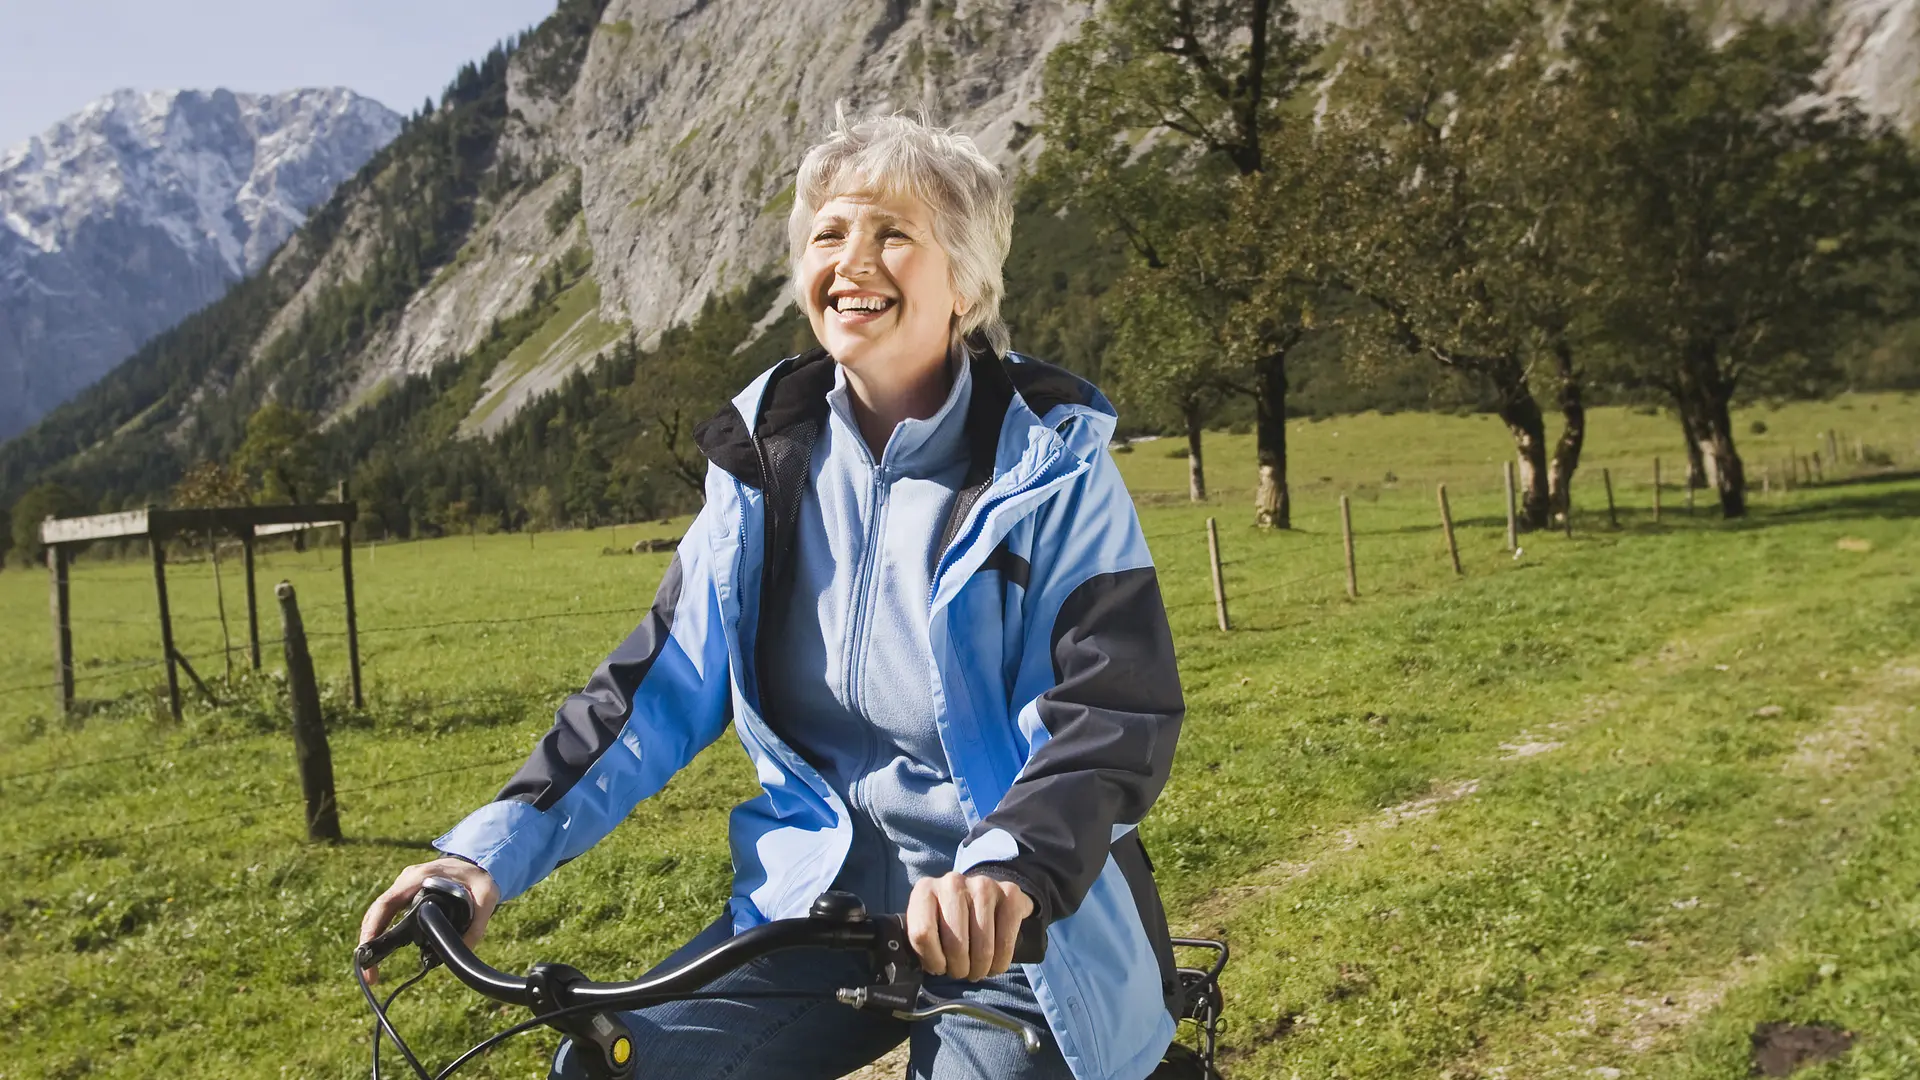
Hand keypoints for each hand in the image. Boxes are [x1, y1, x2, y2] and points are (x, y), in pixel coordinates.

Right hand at [357, 856, 499, 982]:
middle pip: (377, 912)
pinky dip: (381, 934)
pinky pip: (387, 915)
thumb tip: (462, 953)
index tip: (366, 949)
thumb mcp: (486, 896)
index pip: (387, 902)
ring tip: (372, 971)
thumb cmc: (479, 877)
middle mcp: (406, 881)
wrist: (478, 861)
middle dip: (368, 941)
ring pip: (379, 915)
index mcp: (419, 877)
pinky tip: (379, 955)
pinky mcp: (406, 896)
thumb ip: (477, 924)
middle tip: (370, 974)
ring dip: (372, 940)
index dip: (373, 927)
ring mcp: (404, 888)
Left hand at [906, 871, 1035, 980]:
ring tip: (978, 969)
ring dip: (981, 968)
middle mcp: (953, 882)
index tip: (940, 966)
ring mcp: (983, 885)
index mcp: (925, 890)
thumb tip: (918, 968)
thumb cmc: (949, 920)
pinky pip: (1005, 941)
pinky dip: (1001, 961)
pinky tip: (995, 963)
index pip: (923, 934)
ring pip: (982, 946)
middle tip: (962, 972)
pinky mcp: (1009, 893)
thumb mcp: (928, 926)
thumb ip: (921, 942)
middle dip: (960, 969)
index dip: (933, 961)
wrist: (983, 895)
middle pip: (955, 944)